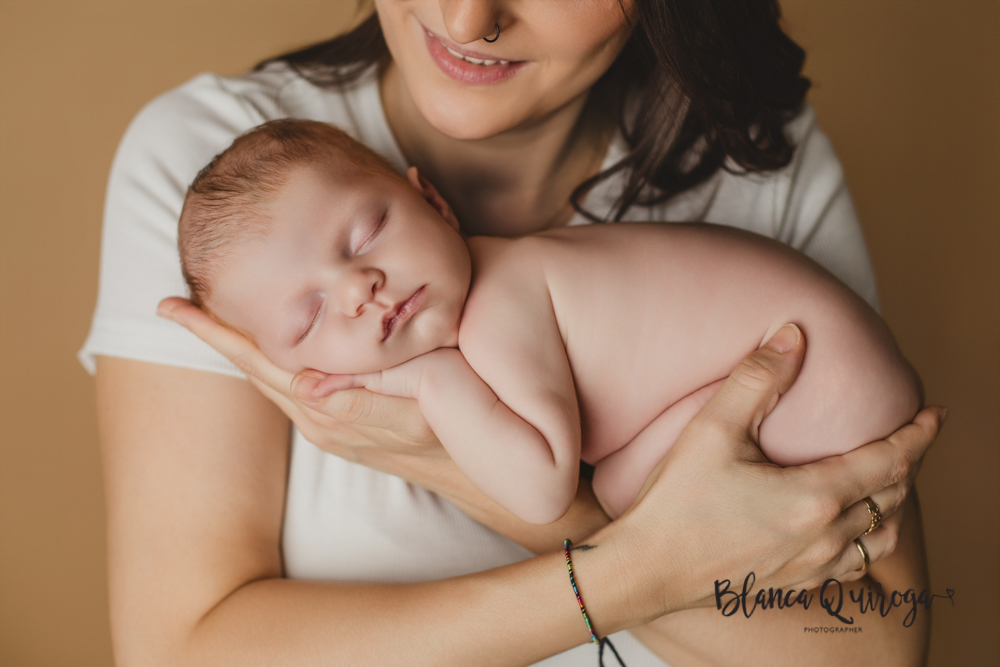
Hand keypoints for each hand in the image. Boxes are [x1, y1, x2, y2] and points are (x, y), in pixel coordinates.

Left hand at [156, 298, 444, 468]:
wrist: (482, 468)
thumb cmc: (455, 424)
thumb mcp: (418, 407)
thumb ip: (368, 390)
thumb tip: (304, 383)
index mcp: (328, 408)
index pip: (259, 361)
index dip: (216, 333)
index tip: (172, 305)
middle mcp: (317, 419)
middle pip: (253, 368)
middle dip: (213, 335)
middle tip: (171, 303)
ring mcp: (326, 427)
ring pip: (269, 378)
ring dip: (238, 347)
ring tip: (207, 317)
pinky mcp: (338, 428)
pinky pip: (290, 388)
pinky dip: (268, 360)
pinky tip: (267, 346)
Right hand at [602, 324, 943, 618]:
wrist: (646, 570)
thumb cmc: (675, 503)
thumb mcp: (711, 431)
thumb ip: (756, 378)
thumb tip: (792, 335)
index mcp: (812, 496)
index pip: (888, 461)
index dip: (917, 435)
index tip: (933, 415)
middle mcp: (823, 536)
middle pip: (891, 498)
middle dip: (907, 464)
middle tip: (909, 438)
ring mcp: (811, 566)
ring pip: (880, 538)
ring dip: (893, 506)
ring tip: (887, 483)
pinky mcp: (793, 583)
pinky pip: (853, 567)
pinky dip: (867, 542)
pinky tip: (851, 532)